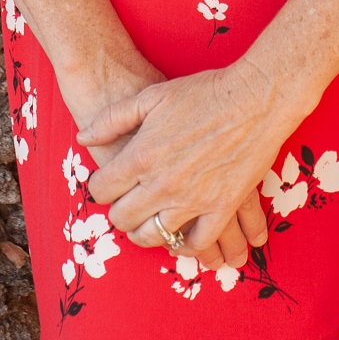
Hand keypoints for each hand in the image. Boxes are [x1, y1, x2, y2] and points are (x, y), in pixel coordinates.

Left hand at [81, 58, 298, 263]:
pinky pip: (197, 244)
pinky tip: (180, 239)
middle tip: (127, 203)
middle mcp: (162, 184)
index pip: (102, 190)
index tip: (108, 184)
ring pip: (153, 237)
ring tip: (148, 222)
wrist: (256, 98)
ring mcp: (192, 200)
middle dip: (119, 213)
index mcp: (141, 155)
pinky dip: (185, 247)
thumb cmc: (204, 91)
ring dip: (146, 233)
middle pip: (123, 218)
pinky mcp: (221, 209)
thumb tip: (83, 137)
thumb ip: (113, 118)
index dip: (101, 188)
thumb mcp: (152, 95)